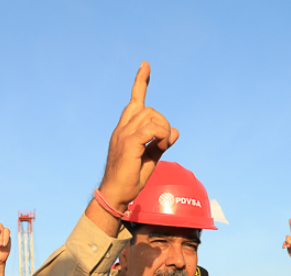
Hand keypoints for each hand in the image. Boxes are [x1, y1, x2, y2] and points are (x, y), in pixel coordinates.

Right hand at [94, 62, 178, 214]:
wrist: (116, 195)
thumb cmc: (130, 179)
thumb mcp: (151, 158)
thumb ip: (161, 143)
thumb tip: (175, 131)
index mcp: (125, 130)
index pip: (134, 101)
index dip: (141, 82)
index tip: (146, 65)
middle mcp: (122, 129)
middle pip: (146, 107)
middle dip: (161, 121)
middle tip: (163, 142)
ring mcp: (123, 135)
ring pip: (150, 115)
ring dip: (162, 130)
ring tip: (160, 147)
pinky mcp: (127, 144)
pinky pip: (151, 129)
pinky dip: (160, 136)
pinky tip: (160, 147)